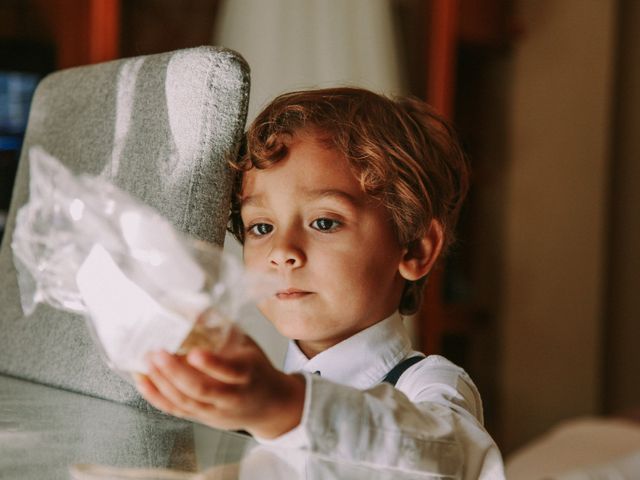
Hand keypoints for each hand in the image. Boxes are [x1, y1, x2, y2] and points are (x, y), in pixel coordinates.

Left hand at [134, 327, 304, 437]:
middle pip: (200, 389)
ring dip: (161, 382)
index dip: (211, 363)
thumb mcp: (247, 344)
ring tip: (145, 362)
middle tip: (157, 352)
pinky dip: (155, 396)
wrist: (269, 405)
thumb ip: (223, 328)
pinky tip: (142, 380)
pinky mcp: (201, 418)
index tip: (194, 352)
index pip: (228, 371)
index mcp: (246, 374)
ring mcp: (214, 411)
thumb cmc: (255, 370)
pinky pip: (175, 410)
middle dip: (175, 372)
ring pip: (184, 401)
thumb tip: (195, 309)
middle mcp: (230, 396)